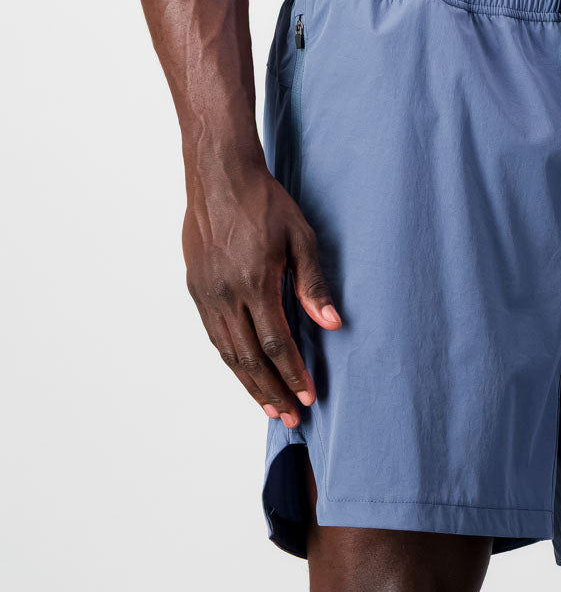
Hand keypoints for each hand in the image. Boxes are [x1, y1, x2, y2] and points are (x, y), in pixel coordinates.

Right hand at [183, 163, 340, 427]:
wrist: (218, 172)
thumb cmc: (265, 201)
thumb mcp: (301, 236)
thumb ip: (314, 284)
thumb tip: (333, 324)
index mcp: (254, 280)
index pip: (276, 342)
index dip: (293, 374)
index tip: (309, 397)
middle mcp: (226, 292)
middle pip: (250, 357)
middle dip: (272, 391)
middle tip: (292, 418)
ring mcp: (206, 291)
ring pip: (228, 351)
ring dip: (250, 383)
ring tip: (271, 407)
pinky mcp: (196, 286)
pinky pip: (215, 334)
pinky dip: (232, 360)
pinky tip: (246, 374)